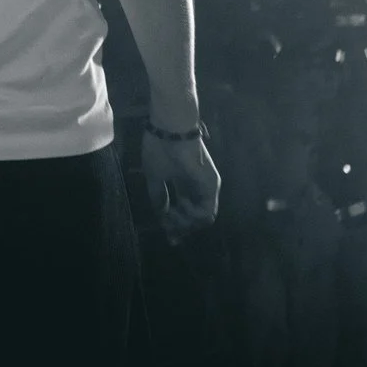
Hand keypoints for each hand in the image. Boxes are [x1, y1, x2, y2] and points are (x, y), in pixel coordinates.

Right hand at [140, 128, 220, 243]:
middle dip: (181, 228)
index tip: (169, 238)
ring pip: (203, 219)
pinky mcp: (212, 185)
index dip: (175, 227)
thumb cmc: (160, 147)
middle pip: (195, 219)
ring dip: (186, 223)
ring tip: (174, 213)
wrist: (169, 128)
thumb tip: (162, 216)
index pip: (183, 212)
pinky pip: (207, 212)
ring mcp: (208, 187)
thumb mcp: (155, 177)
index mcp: (184, 184)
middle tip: (168, 227)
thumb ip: (160, 198)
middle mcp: (198, 188)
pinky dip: (193, 216)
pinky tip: (182, 205)